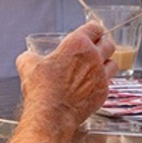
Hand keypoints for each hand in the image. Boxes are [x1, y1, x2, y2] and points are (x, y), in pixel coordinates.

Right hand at [16, 22, 116, 136]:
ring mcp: (101, 75)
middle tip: (95, 47)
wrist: (51, 115)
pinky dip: (102, 82)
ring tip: (98, 66)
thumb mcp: (28, 65)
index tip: (91, 30)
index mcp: (78, 44)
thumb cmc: (42, 89)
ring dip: (106, 62)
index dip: (93, 28)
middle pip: (108, 43)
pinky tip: (92, 85)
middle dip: (103, 43)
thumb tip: (28, 58)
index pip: (95, 27)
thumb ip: (30, 57)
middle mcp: (93, 57)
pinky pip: (108, 82)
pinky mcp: (103, 92)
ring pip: (113, 63)